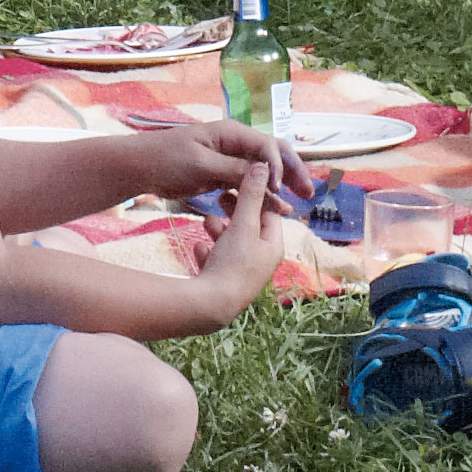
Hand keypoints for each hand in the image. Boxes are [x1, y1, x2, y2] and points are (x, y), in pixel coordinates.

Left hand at [146, 113, 295, 206]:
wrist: (141, 167)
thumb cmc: (166, 159)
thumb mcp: (200, 165)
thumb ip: (232, 169)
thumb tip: (265, 173)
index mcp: (231, 133)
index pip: (266, 147)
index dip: (278, 168)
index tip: (280, 190)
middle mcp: (235, 142)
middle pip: (273, 155)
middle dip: (292, 172)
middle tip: (308, 193)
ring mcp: (230, 158)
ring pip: (264, 172)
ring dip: (280, 187)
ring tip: (295, 206)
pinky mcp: (223, 173)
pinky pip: (249, 184)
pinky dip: (261, 195)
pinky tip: (272, 209)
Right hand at [192, 170, 298, 306]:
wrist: (211, 306)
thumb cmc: (232, 263)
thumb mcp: (243, 224)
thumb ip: (251, 194)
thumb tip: (263, 165)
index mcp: (272, 248)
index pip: (270, 214)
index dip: (255, 196)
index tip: (237, 184)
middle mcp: (261, 263)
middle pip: (249, 229)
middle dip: (233, 213)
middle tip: (220, 199)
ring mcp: (242, 276)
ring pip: (231, 244)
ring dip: (219, 231)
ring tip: (206, 222)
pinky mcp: (224, 285)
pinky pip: (217, 262)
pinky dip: (209, 252)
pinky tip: (199, 248)